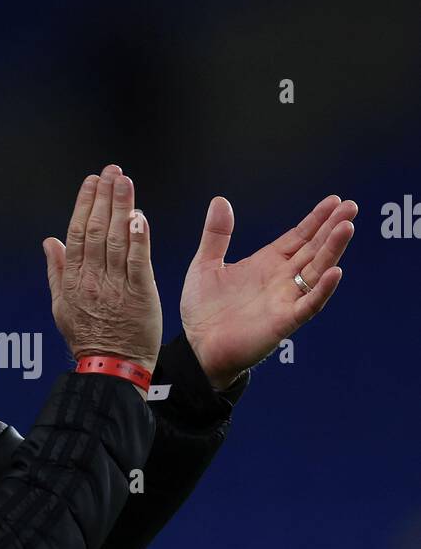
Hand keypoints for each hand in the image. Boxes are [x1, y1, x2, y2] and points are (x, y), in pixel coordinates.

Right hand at [44, 164, 162, 377]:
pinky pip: (138, 261)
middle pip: (97, 230)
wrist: (111, 368)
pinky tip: (139, 215)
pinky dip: (138, 237)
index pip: (77, 233)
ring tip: (125, 181)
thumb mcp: (60, 306)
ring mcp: (115, 286)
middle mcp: (92, 279)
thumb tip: (49, 241)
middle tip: (111, 171)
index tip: (91, 182)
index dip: (84, 204)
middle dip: (104, 197)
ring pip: (116, 239)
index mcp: (72, 280)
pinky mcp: (139, 295)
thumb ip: (56, 271)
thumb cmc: (88, 339)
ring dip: (121, 206)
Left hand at [180, 194, 357, 389]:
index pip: (298, 236)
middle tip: (351, 206)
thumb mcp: (206, 265)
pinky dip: (322, 289)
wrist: (197, 348)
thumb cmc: (202, 311)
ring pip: (316, 271)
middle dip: (332, 228)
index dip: (316, 219)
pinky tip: (334, 272)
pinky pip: (309, 304)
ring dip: (332, 250)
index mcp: (266, 263)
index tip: (334, 200)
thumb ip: (216, 235)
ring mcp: (285, 299)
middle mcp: (281, 279)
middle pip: (313, 248)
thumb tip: (220, 201)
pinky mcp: (284, 322)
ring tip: (346, 227)